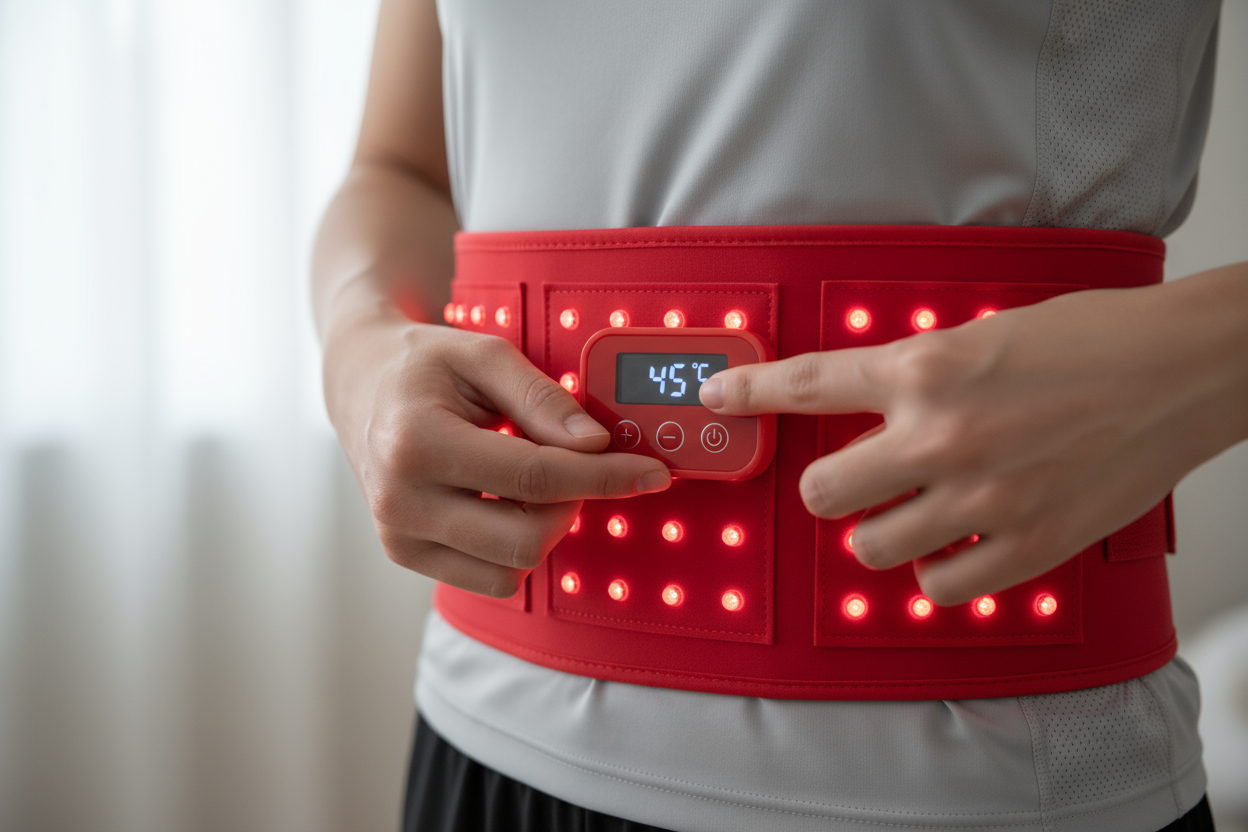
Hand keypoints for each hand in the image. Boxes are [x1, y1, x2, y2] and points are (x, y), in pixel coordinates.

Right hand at [324, 313, 670, 596]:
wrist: (359, 382)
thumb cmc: (423, 364)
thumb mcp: (485, 356)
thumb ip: (543, 399)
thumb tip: (597, 445)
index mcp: (416, 443)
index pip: (534, 478)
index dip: (604, 477)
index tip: (651, 472)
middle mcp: (400, 501)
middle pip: (526, 538)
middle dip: (572, 505)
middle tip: (575, 464)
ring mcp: (398, 537)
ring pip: (511, 568)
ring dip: (542, 527)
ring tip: (527, 477)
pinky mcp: (405, 555)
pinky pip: (489, 578)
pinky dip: (513, 545)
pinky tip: (503, 501)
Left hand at [700, 283, 1235, 604]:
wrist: (1184, 367)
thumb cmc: (1093, 339)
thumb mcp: (984, 335)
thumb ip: (920, 376)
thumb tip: (873, 409)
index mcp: (926, 367)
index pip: (807, 384)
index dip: (750, 392)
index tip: (718, 397)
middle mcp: (941, 434)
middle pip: (821, 491)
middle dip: (826, 488)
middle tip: (854, 480)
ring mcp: (983, 496)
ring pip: (870, 548)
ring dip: (878, 532)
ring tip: (911, 513)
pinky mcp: (1028, 543)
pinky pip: (941, 585)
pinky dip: (937, 570)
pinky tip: (954, 544)